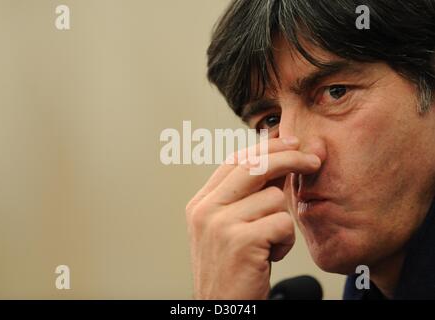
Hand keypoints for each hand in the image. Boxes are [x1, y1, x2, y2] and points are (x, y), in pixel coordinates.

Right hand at [185, 137, 321, 298]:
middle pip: (254, 166)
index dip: (266, 148)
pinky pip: (282, 223)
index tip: (291, 143)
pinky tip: (270, 257)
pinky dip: (284, 241)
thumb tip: (278, 163)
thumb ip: (246, 197)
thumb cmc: (232, 269)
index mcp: (201, 203)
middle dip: (289, 158)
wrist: (222, 308)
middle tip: (313, 160)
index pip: (235, 161)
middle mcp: (206, 209)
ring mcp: (220, 224)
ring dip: (281, 222)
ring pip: (273, 199)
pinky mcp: (240, 241)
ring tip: (269, 244)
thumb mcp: (229, 228)